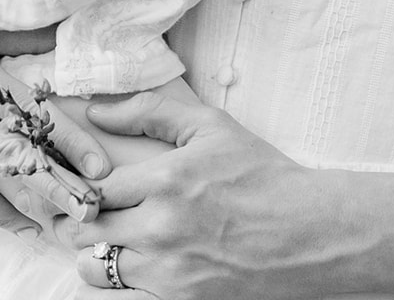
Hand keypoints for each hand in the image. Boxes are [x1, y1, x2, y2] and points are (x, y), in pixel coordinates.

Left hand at [57, 89, 349, 299]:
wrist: (310, 234)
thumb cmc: (261, 174)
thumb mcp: (210, 127)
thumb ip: (150, 112)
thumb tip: (97, 112)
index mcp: (166, 179)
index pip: (95, 184)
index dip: (83, 182)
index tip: (83, 180)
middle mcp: (162, 227)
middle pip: (90, 226)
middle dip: (83, 216)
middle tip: (85, 209)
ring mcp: (171, 271)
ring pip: (98, 267)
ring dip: (94, 251)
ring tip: (106, 237)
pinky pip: (124, 297)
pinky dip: (117, 282)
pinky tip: (129, 264)